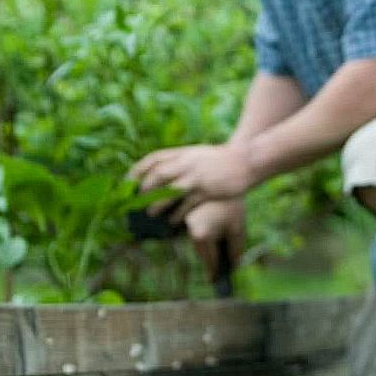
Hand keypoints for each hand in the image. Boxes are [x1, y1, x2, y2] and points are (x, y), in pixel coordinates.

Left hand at [127, 143, 255, 207]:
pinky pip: (187, 204)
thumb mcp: (199, 154)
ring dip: (157, 203)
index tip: (128, 180)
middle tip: (135, 202)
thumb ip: (182, 162)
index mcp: (184, 153)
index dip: (139, 169)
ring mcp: (197, 176)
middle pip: (158, 174)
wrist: (247, 159)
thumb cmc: (222, 160)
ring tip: (150, 214)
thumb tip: (163, 174)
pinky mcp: (207, 190)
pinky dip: (177, 214)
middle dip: (144, 189)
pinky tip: (172, 222)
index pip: (154, 158)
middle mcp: (188, 163)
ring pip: (170, 190)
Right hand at [183, 197, 245, 277]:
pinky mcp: (183, 212)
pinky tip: (213, 232)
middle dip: (211, 259)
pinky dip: (202, 234)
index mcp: (201, 235)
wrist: (225, 176)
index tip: (215, 282)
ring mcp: (183, 220)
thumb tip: (234, 266)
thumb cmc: (232, 205)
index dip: (214, 272)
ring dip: (206, 246)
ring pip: (195, 240)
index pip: (208, 261)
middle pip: (200, 251)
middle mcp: (188, 229)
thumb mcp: (237, 228)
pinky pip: (192, 229)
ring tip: (220, 249)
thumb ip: (236, 250)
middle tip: (219, 268)